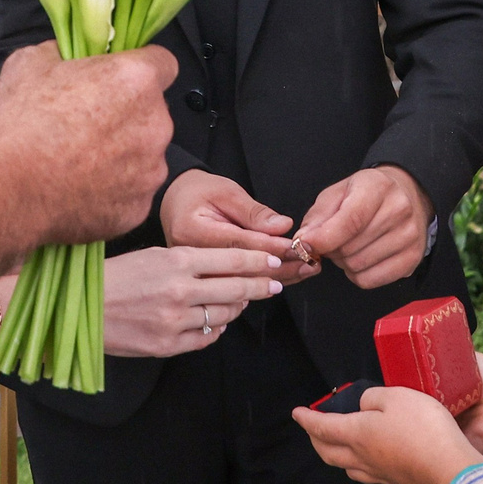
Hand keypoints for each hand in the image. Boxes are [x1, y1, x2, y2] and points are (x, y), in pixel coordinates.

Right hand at [0, 43, 176, 246]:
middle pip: (152, 112)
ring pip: (144, 154)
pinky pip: (131, 192)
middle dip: (127, 114)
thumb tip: (66, 55)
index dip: (140, 66)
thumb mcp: (29, 62)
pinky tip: (79, 188)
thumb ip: (62, 52)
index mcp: (136, 79)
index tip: (118, 77)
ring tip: (79, 161)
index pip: (163, 62)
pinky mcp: (139, 209)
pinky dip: (113, 190)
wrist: (8, 191)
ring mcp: (150, 170)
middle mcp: (156, 124)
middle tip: (86, 122)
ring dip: (122, 154)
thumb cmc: (20, 124)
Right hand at [101, 245, 284, 357]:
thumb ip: (190, 261)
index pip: (231, 259)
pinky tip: (216, 321)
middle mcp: (181, 290)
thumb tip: (225, 268)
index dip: (258, 261)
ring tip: (242, 301)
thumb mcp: (153, 255)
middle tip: (273, 285)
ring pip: (224, 315)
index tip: (273, 262)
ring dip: (237, 308)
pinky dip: (216, 328)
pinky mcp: (168, 345)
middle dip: (260, 286)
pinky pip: (206, 337)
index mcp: (177, 261)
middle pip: (236, 288)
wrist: (84, 307)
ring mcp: (175, 320)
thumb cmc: (117, 276)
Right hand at [161, 170, 313, 276]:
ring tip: (303, 272)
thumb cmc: (199, 193)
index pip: (239, 245)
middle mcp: (190, 259)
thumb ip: (254, 212)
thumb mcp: (226, 192)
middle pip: (241, 272)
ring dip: (275, 280)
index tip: (297, 248)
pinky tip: (280, 281)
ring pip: (240, 286)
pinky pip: (233, 291)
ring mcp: (192, 276)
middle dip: (280, 269)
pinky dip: (259, 286)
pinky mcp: (201, 282)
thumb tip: (283, 227)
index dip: (271, 248)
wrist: (174, 202)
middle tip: (309, 264)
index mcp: (192, 232)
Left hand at [293, 385, 479, 483]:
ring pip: (344, 465)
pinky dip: (355, 462)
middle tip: (312, 427)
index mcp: (357, 434)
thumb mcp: (397, 396)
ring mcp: (379, 473)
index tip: (297, 413)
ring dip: (333, 452)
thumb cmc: (424, 431)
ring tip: (335, 442)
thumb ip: (374, 396)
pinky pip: (364, 473)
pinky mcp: (395, 481)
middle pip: (327, 451)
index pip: (322, 427)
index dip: (307, 419)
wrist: (450, 470)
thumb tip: (364, 403)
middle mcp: (362, 457)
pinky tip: (366, 458)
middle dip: (315, 438)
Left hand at [294, 166, 431, 290]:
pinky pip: (370, 281)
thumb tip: (303, 242)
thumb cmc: (366, 194)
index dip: (324, 238)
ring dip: (344, 262)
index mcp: (377, 187)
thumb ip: (318, 217)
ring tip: (349, 246)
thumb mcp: (338, 193)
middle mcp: (399, 211)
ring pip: (358, 266)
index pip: (351, 220)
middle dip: (332, 249)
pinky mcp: (413, 259)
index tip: (305, 245)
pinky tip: (361, 258)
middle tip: (334, 239)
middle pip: (350, 248)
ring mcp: (409, 236)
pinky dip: (357, 274)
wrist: (405, 195)